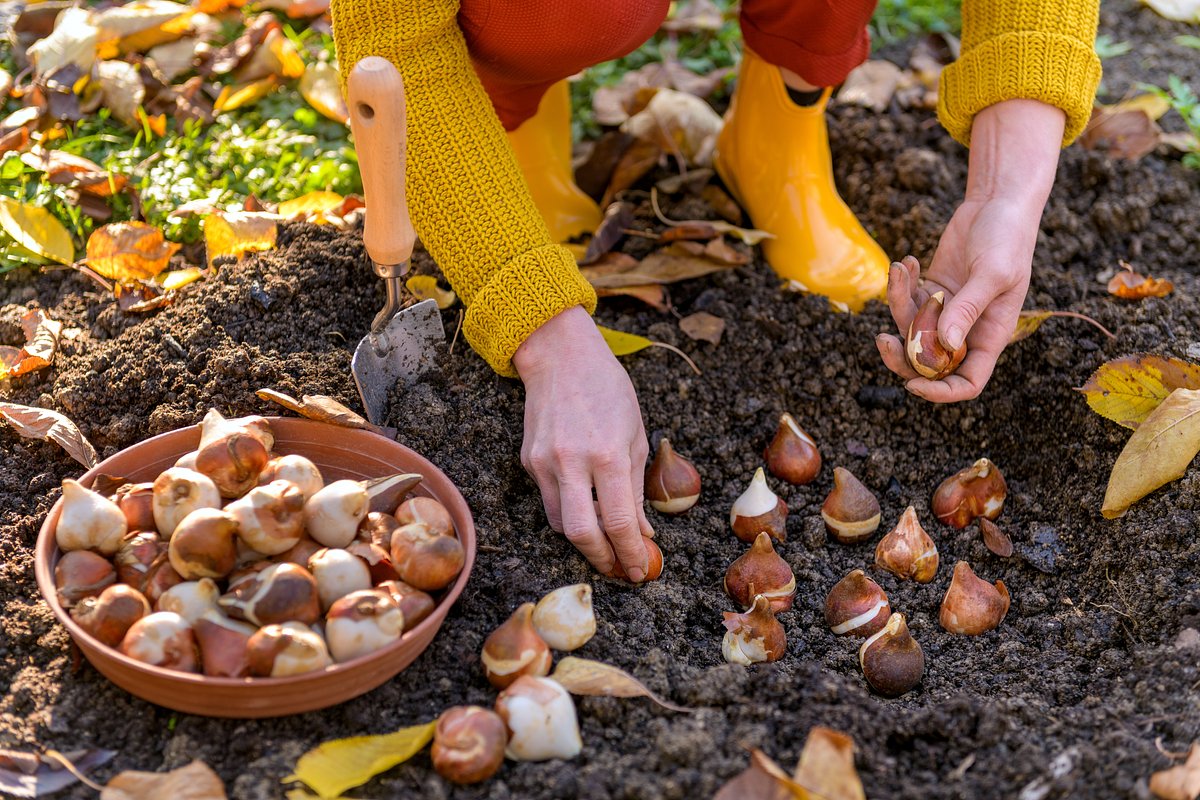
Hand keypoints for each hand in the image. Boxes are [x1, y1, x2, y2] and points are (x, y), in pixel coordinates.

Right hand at [513, 306, 654, 580]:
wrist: (560, 356)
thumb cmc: (608, 389)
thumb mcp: (636, 434)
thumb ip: (637, 488)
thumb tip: (642, 532)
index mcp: (608, 454)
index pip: (619, 521)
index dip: (631, 552)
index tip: (640, 570)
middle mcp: (572, 462)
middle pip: (582, 534)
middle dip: (602, 559)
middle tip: (619, 568)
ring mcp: (545, 463)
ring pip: (560, 524)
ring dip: (584, 540)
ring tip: (605, 543)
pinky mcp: (528, 461)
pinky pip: (549, 501)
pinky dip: (569, 512)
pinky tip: (585, 507)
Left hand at [876, 99, 1065, 401]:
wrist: (997, 204)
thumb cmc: (1007, 238)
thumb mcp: (992, 273)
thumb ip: (968, 308)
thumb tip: (945, 343)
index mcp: (989, 337)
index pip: (967, 382)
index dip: (941, 392)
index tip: (913, 385)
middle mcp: (966, 331)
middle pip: (929, 364)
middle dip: (902, 356)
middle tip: (882, 339)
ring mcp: (945, 312)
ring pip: (910, 329)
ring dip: (897, 304)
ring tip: (901, 269)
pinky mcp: (930, 292)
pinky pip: (906, 301)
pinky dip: (900, 285)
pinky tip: (907, 262)